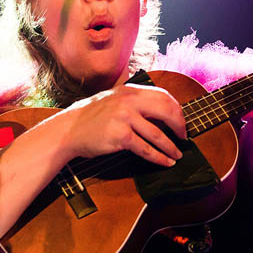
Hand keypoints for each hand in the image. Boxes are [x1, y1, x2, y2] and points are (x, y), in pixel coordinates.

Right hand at [57, 83, 186, 166]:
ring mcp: (124, 118)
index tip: (181, 122)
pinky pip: (146, 149)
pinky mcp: (120, 136)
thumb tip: (162, 113)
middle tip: (184, 137)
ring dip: (171, 146)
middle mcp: (128, 101)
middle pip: (166, 111)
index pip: (163, 96)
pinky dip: (159, 157)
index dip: (177, 110)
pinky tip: (165, 162)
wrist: (68, 130)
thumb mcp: (113, 100)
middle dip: (180, 126)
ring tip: (177, 154)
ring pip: (158, 134)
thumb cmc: (91, 118)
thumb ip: (135, 102)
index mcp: (129, 91)